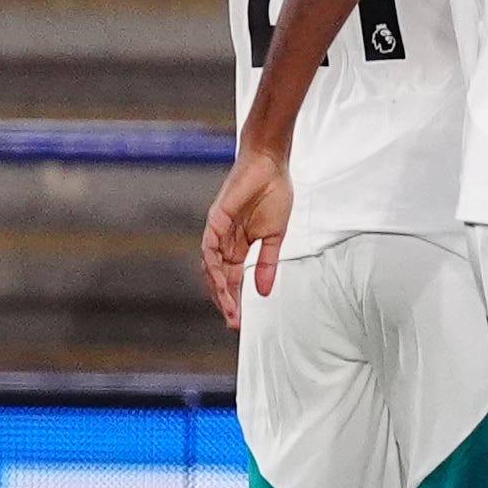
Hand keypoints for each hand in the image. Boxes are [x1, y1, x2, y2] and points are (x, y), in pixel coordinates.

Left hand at [201, 145, 293, 326]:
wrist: (270, 166)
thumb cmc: (274, 194)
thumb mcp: (276, 236)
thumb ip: (268, 263)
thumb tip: (265, 291)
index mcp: (238, 246)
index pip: (233, 279)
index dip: (235, 299)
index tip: (241, 321)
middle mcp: (224, 242)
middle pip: (219, 278)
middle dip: (225, 301)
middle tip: (234, 322)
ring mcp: (218, 232)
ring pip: (211, 267)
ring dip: (219, 290)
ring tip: (229, 308)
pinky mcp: (216, 220)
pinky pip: (210, 249)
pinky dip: (215, 266)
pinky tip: (223, 282)